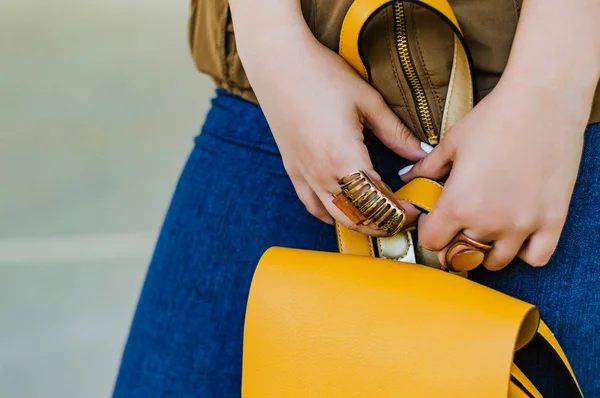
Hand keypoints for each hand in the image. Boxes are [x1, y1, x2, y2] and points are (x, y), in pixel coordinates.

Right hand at [239, 32, 426, 234]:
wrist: (278, 63)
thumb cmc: (323, 76)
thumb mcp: (368, 102)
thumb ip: (396, 134)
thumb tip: (422, 154)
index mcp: (344, 157)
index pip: (380, 201)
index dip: (402, 212)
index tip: (417, 210)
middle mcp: (322, 174)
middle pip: (359, 217)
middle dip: (385, 223)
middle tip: (404, 218)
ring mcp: (305, 175)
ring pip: (336, 217)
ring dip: (361, 223)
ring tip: (381, 218)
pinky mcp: (293, 170)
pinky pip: (313, 206)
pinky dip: (332, 215)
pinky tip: (344, 211)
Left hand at [401, 76, 586, 269]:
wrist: (543, 102)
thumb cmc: (494, 118)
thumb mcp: (451, 143)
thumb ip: (426, 167)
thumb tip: (407, 176)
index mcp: (458, 204)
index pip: (431, 242)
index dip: (428, 231)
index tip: (433, 219)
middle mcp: (488, 222)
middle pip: (460, 256)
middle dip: (453, 244)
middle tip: (457, 226)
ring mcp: (523, 225)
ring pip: (495, 262)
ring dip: (485, 252)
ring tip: (485, 230)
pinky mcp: (553, 220)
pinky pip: (536, 258)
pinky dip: (524, 253)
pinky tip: (517, 234)